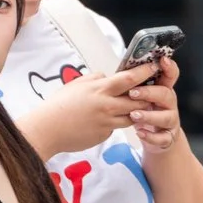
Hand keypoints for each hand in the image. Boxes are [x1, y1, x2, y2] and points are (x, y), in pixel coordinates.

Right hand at [28, 64, 149, 154]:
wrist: (47, 130)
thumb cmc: (58, 105)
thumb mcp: (76, 84)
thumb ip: (95, 79)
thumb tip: (106, 76)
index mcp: (100, 89)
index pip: (129, 78)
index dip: (145, 72)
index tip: (154, 67)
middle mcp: (107, 105)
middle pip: (139, 99)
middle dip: (149, 95)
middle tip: (153, 90)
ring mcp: (107, 122)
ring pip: (133, 116)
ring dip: (138, 111)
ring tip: (138, 107)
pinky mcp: (104, 135)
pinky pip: (116, 127)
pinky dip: (117, 123)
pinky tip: (109, 121)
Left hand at [129, 52, 185, 151]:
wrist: (157, 138)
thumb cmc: (145, 112)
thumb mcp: (141, 97)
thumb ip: (135, 84)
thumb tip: (120, 71)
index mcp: (162, 89)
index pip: (170, 75)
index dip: (169, 67)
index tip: (162, 60)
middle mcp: (169, 104)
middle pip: (166, 94)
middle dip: (150, 92)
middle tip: (132, 93)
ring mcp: (170, 121)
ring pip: (166, 117)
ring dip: (149, 115)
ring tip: (133, 115)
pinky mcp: (167, 137)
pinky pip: (162, 138)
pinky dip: (151, 136)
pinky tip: (139, 133)